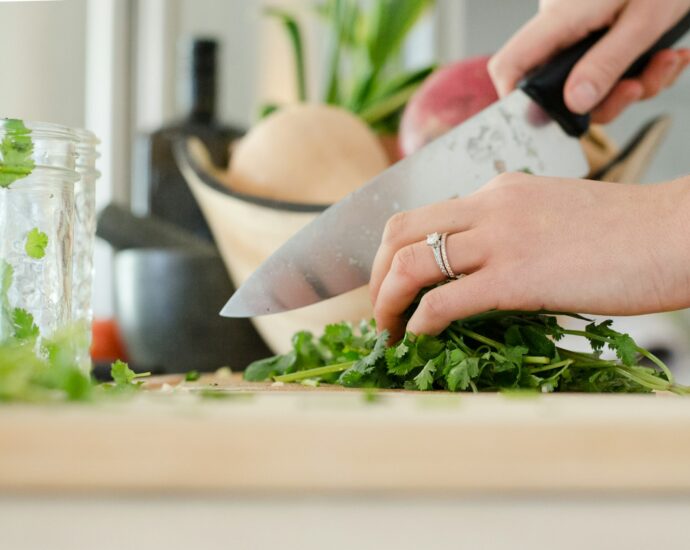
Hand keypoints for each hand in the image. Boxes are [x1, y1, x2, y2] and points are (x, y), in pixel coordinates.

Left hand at [369, 174, 689, 341]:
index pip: (422, 215)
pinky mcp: (517, 277)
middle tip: (378, 309)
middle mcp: (489, 205)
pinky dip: (420, 322)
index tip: (392, 284)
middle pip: (399, 231)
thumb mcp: (554, 216)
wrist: (677, 233)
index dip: (394, 252)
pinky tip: (420, 338)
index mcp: (497, 190)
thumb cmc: (626, 234)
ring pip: (410, 263)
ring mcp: (501, 239)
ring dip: (386, 302)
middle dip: (375, 275)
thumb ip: (512, 232)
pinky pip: (445, 300)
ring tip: (387, 331)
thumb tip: (481, 270)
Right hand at [489, 0, 689, 122]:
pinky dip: (641, 70)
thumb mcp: (643, 20)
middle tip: (639, 87)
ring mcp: (578, 32)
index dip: (514, 101)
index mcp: (559, 18)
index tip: (543, 122)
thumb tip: (575, 103)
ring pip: (590, 83)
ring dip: (634, 84)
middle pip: (558, 87)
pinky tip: (666, 55)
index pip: (510, 65)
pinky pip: (608, 68)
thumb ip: (606, 63)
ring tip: (667, 61)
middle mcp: (561, 27)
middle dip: (606, 99)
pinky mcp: (598, 34)